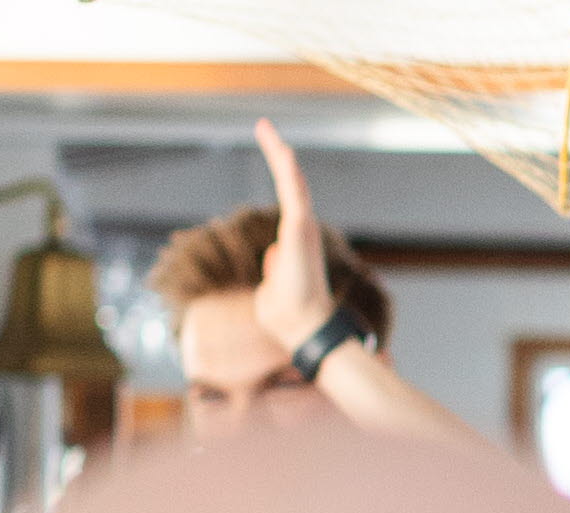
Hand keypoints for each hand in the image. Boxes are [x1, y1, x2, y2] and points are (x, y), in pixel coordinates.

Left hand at [247, 119, 343, 352]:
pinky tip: (278, 146)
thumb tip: (272, 257)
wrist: (301, 326)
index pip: (287, 200)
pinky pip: (293, 190)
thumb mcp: (273, 285)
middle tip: (266, 129)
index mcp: (296, 241)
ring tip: (267, 130)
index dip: (280, 176)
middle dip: (279, 156)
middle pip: (291, 184)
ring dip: (279, 154)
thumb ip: (274, 268)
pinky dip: (285, 167)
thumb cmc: (286, 314)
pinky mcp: (301, 227)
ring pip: (292, 182)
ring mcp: (304, 227)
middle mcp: (303, 230)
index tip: (272, 155)